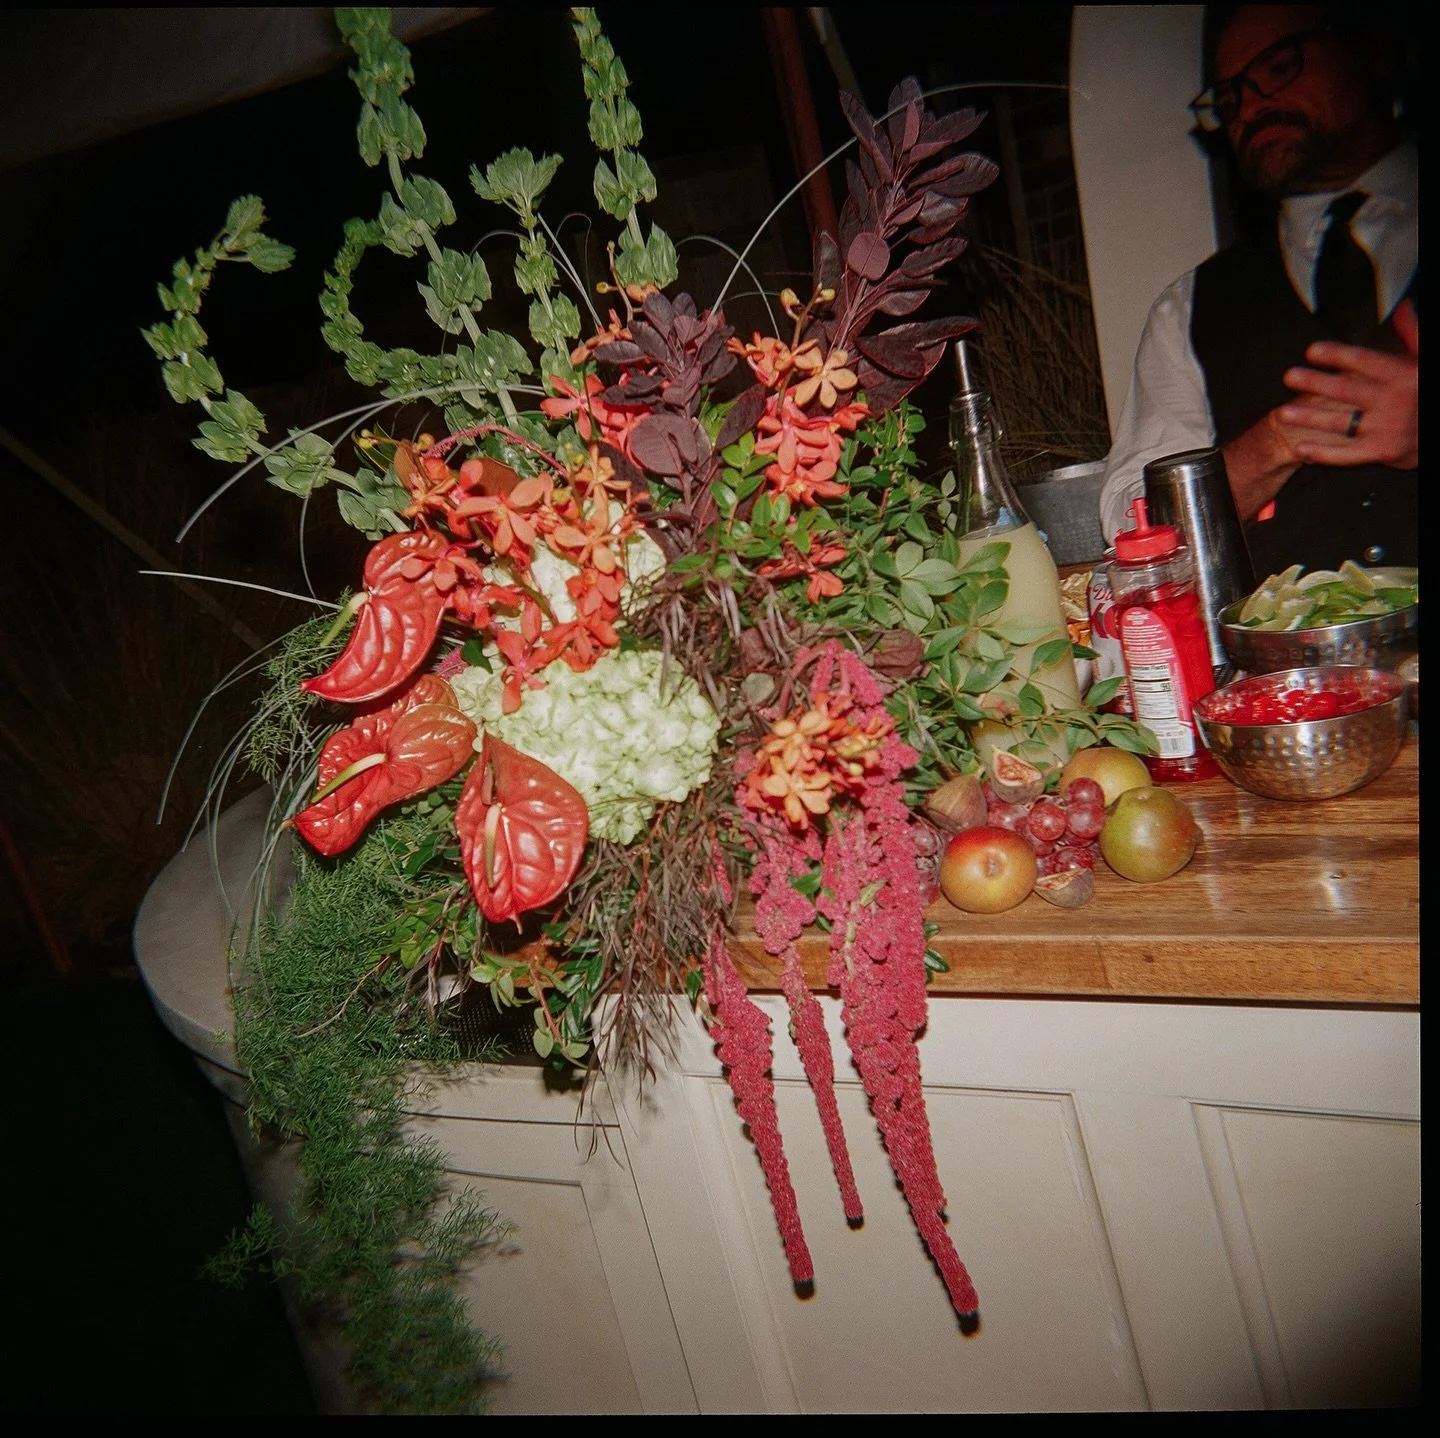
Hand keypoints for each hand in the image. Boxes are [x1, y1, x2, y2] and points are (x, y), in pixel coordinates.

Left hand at [1278, 300, 1418, 468]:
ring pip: (1340, 423)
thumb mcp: (1422, 362)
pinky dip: (1322, 453)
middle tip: (1289, 376)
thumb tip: (1404, 307)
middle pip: (1347, 391)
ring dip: (1309, 418)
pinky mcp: (1380, 451)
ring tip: (1282, 413)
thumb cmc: (1422, 392)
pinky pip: (1346, 455)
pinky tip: (1300, 448)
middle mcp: (1394, 402)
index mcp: (1403, 375)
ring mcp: (1386, 429)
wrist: (1436, 432)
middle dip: (1315, 383)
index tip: (1311, 351)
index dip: (1337, 355)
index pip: (1365, 361)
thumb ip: (1411, 334)